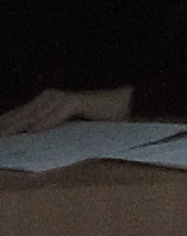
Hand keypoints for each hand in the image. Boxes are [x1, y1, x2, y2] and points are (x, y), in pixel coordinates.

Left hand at [0, 86, 131, 134]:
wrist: (125, 102)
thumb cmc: (99, 116)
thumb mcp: (69, 125)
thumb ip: (53, 128)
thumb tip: (30, 137)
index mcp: (47, 103)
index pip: (20, 114)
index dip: (7, 123)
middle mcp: (51, 98)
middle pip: (23, 114)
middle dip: (7, 126)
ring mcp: (63, 99)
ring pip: (36, 114)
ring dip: (19, 125)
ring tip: (5, 136)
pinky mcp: (77, 101)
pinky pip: (57, 114)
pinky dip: (45, 122)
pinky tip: (33, 131)